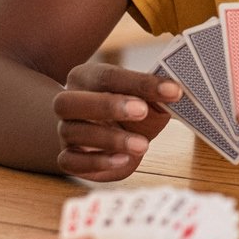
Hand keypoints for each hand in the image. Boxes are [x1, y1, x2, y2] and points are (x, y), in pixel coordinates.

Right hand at [53, 62, 175, 180]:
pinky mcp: (67, 157)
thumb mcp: (145, 99)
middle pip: (69, 101)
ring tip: (142, 144)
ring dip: (110, 138)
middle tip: (143, 110)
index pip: (108, 76)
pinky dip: (97, 162)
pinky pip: (70, 161)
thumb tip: (173, 92)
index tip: (173, 91)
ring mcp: (64, 131)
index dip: (141, 83)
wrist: (110, 140)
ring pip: (72, 132)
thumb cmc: (129, 112)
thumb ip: (154, 95)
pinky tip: (122, 160)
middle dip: (106, 105)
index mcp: (86, 78)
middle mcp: (68, 102)